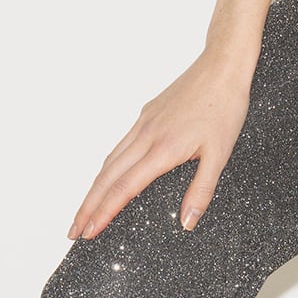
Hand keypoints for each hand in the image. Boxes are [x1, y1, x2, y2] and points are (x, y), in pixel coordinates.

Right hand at [66, 46, 257, 240]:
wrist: (222, 66)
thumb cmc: (224, 108)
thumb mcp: (220, 155)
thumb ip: (201, 191)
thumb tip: (187, 222)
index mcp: (162, 149)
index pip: (124, 188)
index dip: (104, 212)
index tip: (89, 231)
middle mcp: (145, 136)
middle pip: (106, 178)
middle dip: (87, 207)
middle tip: (73, 231)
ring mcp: (142, 124)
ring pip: (109, 161)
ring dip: (93, 189)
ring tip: (83, 211)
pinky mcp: (146, 116)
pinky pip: (119, 147)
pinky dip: (106, 168)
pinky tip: (105, 178)